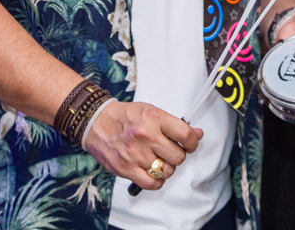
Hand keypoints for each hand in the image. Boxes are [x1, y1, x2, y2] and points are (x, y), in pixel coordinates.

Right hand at [83, 100, 202, 190]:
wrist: (97, 122)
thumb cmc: (126, 117)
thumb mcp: (152, 112)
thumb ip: (174, 125)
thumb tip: (197, 134)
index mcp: (155, 119)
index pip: (186, 134)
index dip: (193, 142)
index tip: (190, 144)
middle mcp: (146, 136)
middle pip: (178, 157)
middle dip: (178, 156)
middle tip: (170, 152)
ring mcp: (135, 154)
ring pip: (166, 171)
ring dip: (167, 168)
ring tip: (159, 161)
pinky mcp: (126, 169)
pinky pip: (151, 183)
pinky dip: (157, 181)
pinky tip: (154, 173)